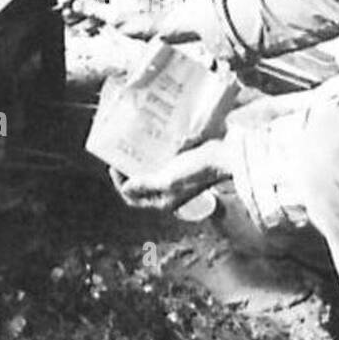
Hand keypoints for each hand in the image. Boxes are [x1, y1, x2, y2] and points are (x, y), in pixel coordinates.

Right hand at [59, 0, 163, 38]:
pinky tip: (89, 28)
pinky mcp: (128, 8)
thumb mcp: (112, 16)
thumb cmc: (142, 19)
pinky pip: (108, 11)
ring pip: (100, 5)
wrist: (165, 26)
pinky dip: (98, 19)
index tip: (61, 2)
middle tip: (64, 15)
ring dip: (86, 15)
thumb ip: (92, 9)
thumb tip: (77, 5)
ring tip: (73, 24)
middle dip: (78, 6)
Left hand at [110, 139, 231, 212]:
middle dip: (129, 169)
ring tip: (134, 144)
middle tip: (122, 152)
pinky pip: (162, 160)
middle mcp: (169, 192)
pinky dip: (154, 151)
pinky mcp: (183, 164)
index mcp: (163, 201)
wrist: (223, 155)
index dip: (120, 183)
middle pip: (140, 183)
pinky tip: (150, 138)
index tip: (115, 165)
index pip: (133, 198)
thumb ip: (145, 185)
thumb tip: (126, 187)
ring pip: (150, 170)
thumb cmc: (196, 170)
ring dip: (140, 159)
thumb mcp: (167, 179)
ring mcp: (176, 178)